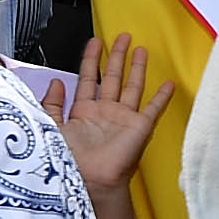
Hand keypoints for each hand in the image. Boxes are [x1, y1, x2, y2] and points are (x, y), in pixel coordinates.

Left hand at [58, 35, 161, 195]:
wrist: (89, 181)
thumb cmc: (69, 160)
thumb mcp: (51, 126)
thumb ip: (51, 104)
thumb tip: (56, 81)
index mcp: (83, 112)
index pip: (89, 78)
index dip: (91, 59)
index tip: (94, 42)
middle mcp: (105, 113)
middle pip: (113, 77)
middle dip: (117, 56)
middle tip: (122, 37)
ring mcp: (123, 119)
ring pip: (132, 86)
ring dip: (137, 68)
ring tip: (141, 49)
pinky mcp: (139, 127)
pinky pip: (153, 108)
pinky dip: (162, 96)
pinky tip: (168, 84)